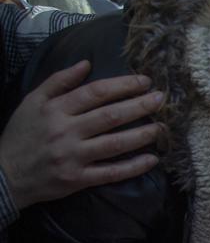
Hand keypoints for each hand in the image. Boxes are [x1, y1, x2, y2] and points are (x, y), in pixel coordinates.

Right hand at [0, 61, 162, 208]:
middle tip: (162, 99)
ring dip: (142, 135)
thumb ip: (59, 81)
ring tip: (162, 127)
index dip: (123, 85)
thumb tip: (87, 63)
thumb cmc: (22, 134)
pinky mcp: (78, 179)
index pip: (95, 93)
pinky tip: (152, 159)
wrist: (4, 174)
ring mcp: (73, 157)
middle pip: (110, 116)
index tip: (145, 81)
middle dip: (140, 106)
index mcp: (55, 110)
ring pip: (115, 144)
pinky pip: (111, 173)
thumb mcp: (32, 101)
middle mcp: (65, 132)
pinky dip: (133, 167)